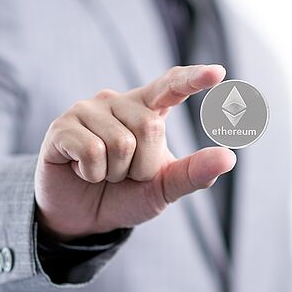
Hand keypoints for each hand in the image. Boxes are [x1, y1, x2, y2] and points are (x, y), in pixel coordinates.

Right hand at [35, 64, 234, 240]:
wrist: (82, 218)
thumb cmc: (126, 195)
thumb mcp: (164, 188)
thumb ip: (194, 173)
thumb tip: (229, 157)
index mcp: (147, 110)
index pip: (171, 86)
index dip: (193, 78)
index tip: (218, 73)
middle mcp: (118, 102)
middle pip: (149, 128)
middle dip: (142, 165)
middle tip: (124, 175)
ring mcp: (87, 110)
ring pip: (121, 143)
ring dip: (116, 173)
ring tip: (103, 173)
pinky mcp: (62, 127)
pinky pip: (91, 151)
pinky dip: (92, 173)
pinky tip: (82, 171)